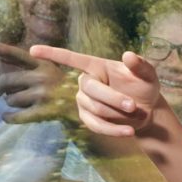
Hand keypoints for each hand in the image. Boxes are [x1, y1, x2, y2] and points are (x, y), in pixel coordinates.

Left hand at [0, 42, 78, 123]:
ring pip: (12, 99)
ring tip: (15, 104)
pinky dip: (8, 118)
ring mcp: (43, 94)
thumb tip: (8, 68)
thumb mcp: (59, 71)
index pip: (21, 55)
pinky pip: (17, 116)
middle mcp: (43, 77)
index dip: (4, 50)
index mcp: (46, 65)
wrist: (94, 107)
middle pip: (7, 80)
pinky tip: (6, 117)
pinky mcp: (45, 111)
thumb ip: (38, 67)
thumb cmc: (73, 90)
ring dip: (10, 103)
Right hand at [30, 45, 161, 136]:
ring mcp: (84, 101)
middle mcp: (87, 82)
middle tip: (133, 106)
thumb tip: (128, 55)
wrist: (147, 112)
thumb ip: (141, 66)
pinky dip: (114, 130)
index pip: (73, 59)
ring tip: (136, 113)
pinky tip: (128, 132)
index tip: (33, 50)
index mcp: (97, 67)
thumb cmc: (144, 88)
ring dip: (117, 114)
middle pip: (90, 89)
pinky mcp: (88, 119)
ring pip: (94, 108)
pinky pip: (96, 125)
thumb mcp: (148, 76)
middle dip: (113, 99)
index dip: (53, 54)